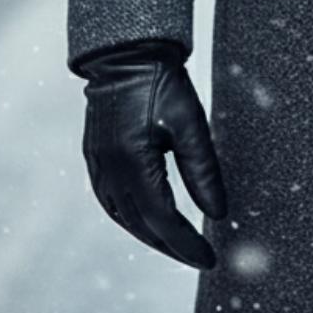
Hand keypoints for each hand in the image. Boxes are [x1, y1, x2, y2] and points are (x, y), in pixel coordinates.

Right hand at [78, 38, 226, 267]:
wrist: (125, 53)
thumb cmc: (161, 82)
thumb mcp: (190, 122)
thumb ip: (202, 170)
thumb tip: (218, 213)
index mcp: (133, 164)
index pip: (163, 220)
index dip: (187, 244)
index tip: (210, 259)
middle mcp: (110, 172)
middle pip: (142, 226)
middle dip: (171, 246)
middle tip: (199, 257)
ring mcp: (98, 166)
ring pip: (124, 218)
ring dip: (151, 235)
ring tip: (178, 244)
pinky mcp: (94, 158)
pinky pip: (111, 202)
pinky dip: (132, 218)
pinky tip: (148, 220)